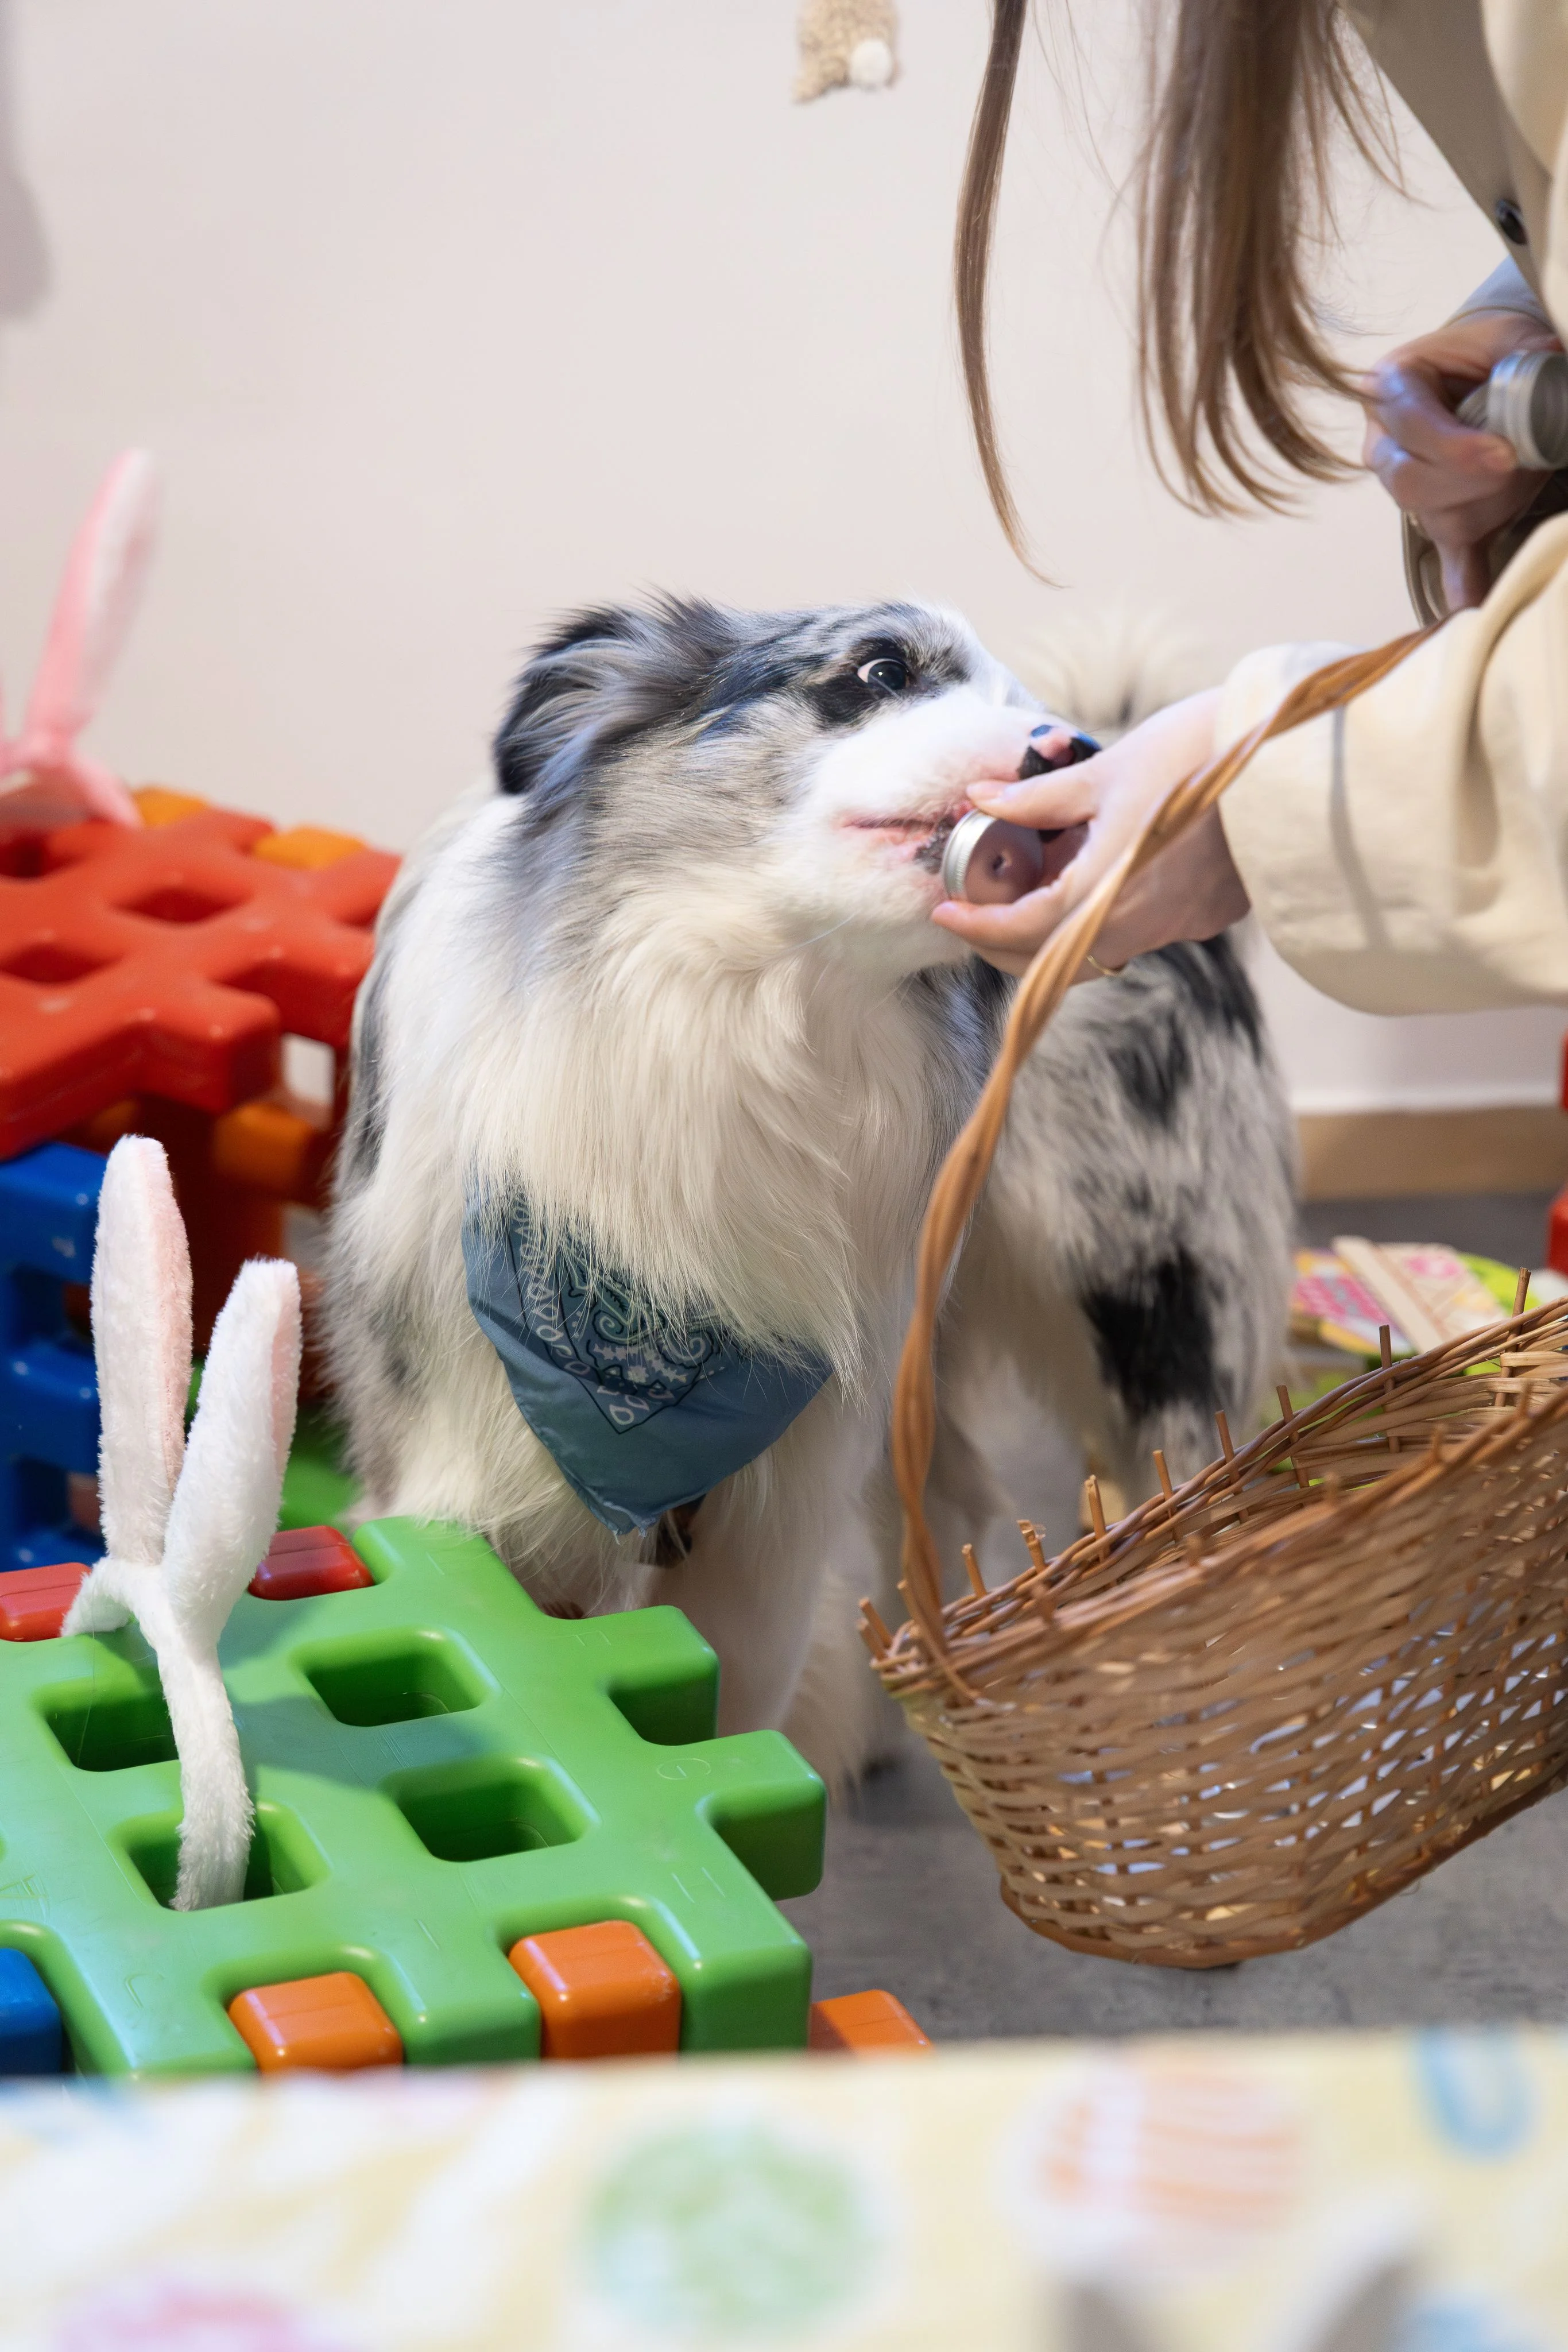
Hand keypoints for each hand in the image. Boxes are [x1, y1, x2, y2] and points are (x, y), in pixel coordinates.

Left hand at [931, 689, 1248, 978]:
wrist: (1300, 758)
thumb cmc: (1205, 749)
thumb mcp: (1111, 768)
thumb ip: (1040, 798)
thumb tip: (982, 799)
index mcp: (1112, 886)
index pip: (1026, 930)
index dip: (979, 925)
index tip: (946, 911)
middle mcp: (1144, 922)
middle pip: (1056, 957)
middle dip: (1006, 940)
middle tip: (974, 908)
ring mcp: (1181, 924)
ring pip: (1097, 949)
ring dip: (1054, 929)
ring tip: (1028, 886)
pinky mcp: (1208, 915)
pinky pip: (1138, 930)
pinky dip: (1101, 914)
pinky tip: (1093, 874)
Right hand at [1360, 310, 1559, 610]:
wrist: (1476, 372)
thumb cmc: (1483, 354)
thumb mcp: (1502, 337)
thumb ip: (1522, 351)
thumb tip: (1551, 367)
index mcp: (1390, 389)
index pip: (1411, 426)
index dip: (1455, 447)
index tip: (1504, 454)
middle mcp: (1384, 444)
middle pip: (1411, 484)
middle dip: (1469, 482)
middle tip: (1517, 465)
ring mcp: (1406, 487)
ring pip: (1433, 519)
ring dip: (1486, 508)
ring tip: (1519, 478)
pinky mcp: (1437, 519)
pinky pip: (1447, 555)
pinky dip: (1463, 583)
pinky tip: (1473, 605)